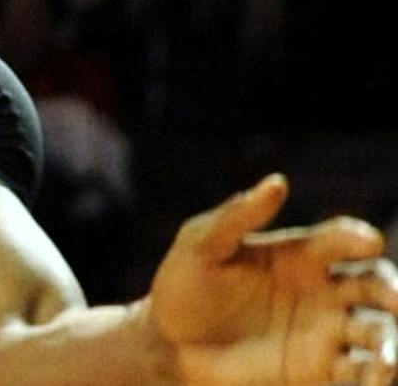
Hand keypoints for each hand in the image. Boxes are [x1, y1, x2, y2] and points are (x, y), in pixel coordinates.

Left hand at [151, 175, 397, 385]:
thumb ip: (238, 215)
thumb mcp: (201, 243)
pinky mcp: (319, 369)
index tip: (366, 240)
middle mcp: (322, 290)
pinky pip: (360, 374)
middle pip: (375, 285)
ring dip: (390, 344)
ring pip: (378, 332)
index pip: (341, 239)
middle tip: (394, 300)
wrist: (172, 340)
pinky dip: (374, 377)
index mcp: (299, 253)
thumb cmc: (184, 281)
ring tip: (384, 360)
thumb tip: (278, 181)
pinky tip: (372, 378)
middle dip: (391, 290)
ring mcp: (325, 331)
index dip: (357, 237)